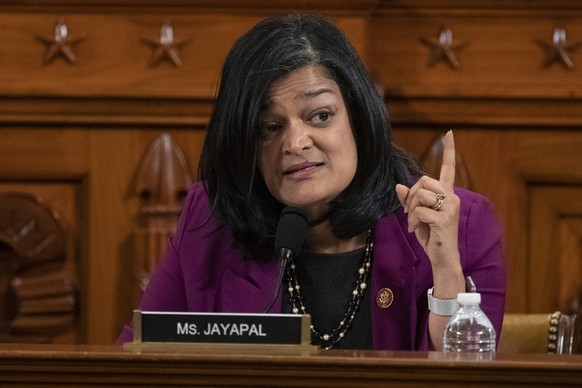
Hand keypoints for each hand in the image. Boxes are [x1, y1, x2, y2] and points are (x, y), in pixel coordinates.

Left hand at [395, 131, 460, 269]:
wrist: (442, 258)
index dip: (449, 151)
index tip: (449, 133)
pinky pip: (418, 210)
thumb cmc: (431, 236)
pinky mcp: (445, 218)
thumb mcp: (417, 215)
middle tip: (410, 211)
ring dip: (410, 209)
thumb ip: (410, 200)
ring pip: (420, 194)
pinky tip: (415, 229)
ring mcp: (450, 207)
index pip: (448, 168)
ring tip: (414, 223)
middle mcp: (452, 197)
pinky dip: (412, 220)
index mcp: (447, 194)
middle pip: (423, 180)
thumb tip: (398, 186)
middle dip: (411, 195)